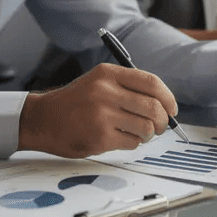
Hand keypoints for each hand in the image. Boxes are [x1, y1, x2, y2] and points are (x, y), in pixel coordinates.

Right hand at [18, 64, 176, 157]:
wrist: (43, 119)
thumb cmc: (76, 103)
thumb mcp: (98, 82)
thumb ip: (127, 88)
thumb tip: (164, 105)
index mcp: (108, 73)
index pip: (151, 82)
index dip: (168, 98)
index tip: (172, 109)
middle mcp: (105, 91)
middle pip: (153, 107)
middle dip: (163, 121)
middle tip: (160, 127)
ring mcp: (102, 114)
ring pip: (146, 127)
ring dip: (149, 134)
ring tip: (140, 133)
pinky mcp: (100, 136)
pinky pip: (132, 142)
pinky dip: (133, 143)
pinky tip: (120, 138)